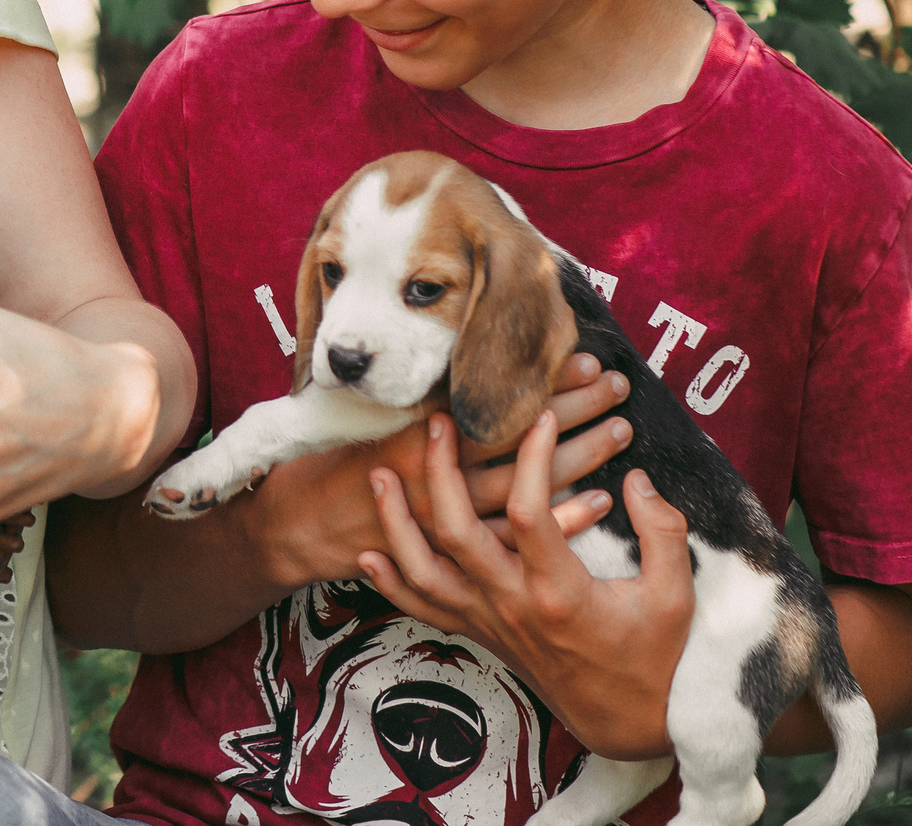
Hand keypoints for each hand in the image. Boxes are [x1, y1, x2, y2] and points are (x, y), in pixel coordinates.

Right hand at [243, 353, 632, 589]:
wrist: (293, 528)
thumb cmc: (324, 462)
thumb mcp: (355, 414)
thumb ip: (406, 393)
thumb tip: (460, 359)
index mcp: (410, 430)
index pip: (487, 398)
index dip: (534, 380)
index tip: (576, 357)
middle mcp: (432, 471)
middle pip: (515, 438)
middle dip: (569, 409)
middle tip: (613, 384)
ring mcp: (444, 516)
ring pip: (525, 486)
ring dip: (576, 457)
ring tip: (618, 429)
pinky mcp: (452, 554)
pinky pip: (516, 538)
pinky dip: (559, 521)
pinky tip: (597, 502)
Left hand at [359, 410, 693, 759]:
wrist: (628, 724)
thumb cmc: (654, 660)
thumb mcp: (676, 598)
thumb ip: (663, 534)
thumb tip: (637, 480)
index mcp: (560, 592)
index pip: (531, 513)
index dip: (533, 459)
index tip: (541, 416)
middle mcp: (512, 605)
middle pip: (456, 533)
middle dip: (440, 473)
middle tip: (439, 423)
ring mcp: (488, 621)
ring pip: (423, 571)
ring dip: (395, 522)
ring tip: (380, 475)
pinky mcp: (479, 633)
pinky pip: (423, 609)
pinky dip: (391, 583)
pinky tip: (368, 554)